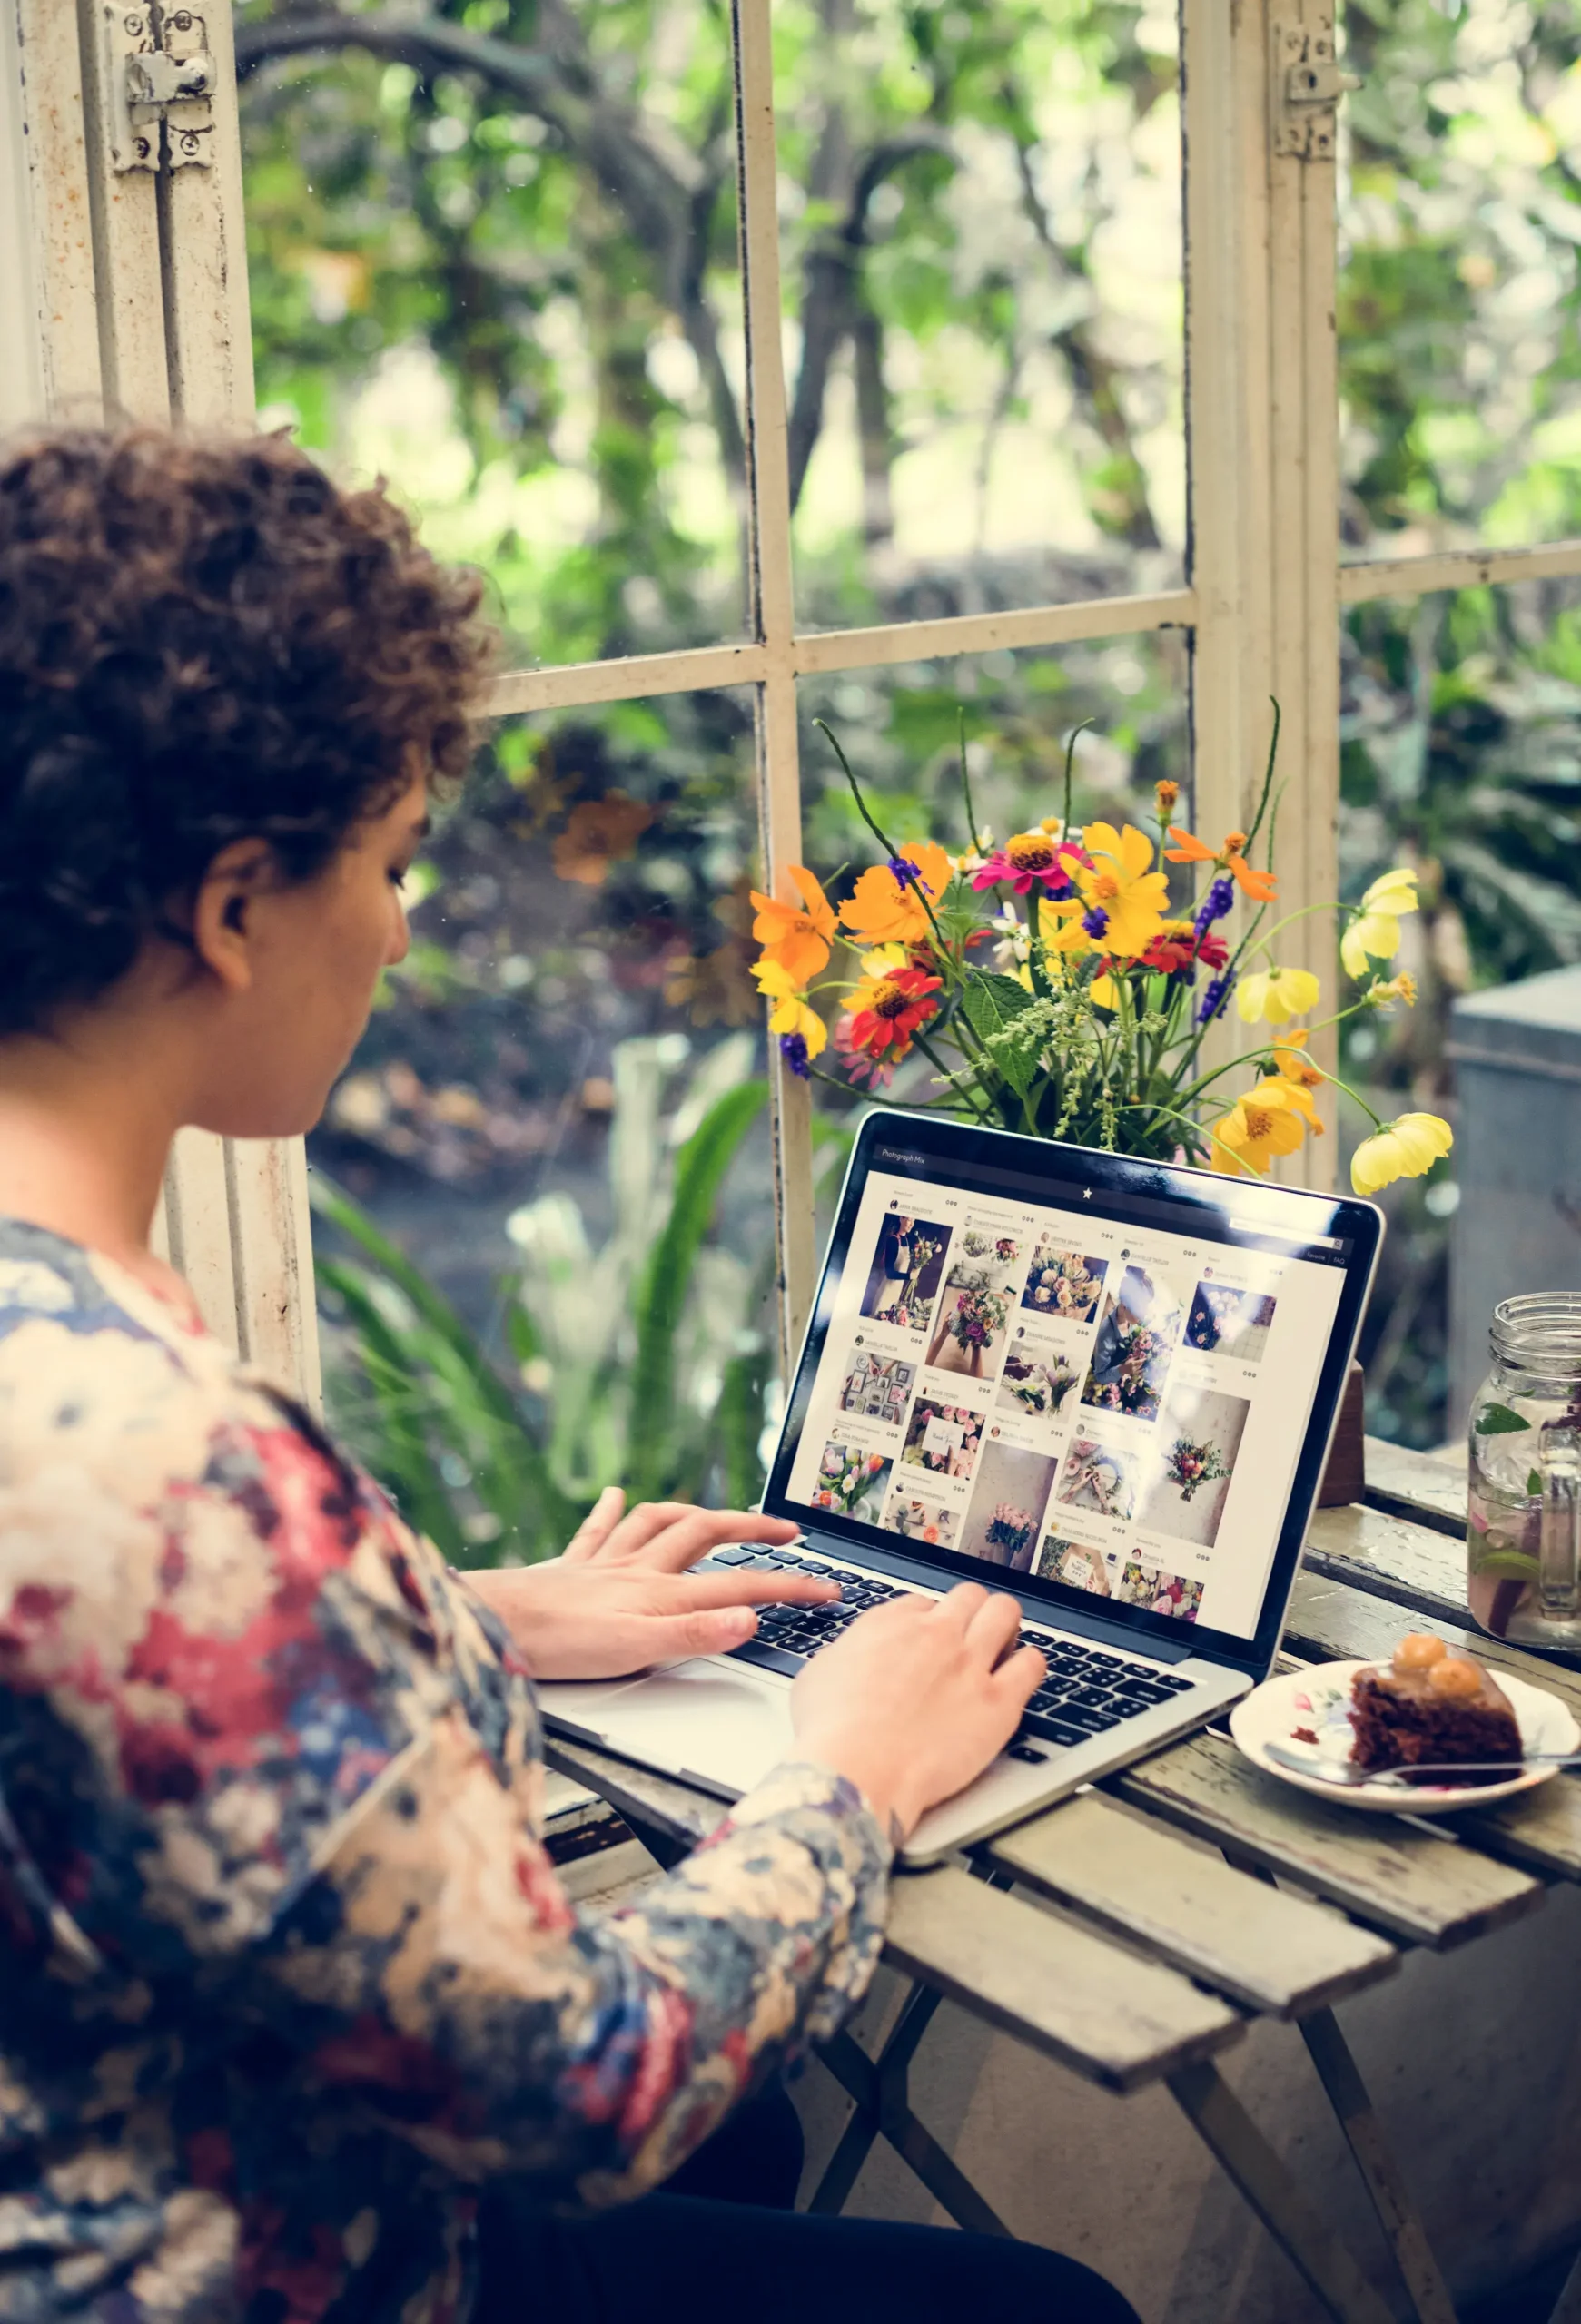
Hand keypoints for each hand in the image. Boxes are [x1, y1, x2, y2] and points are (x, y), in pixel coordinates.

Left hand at [460, 1492, 839, 1680]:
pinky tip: (613, 1494)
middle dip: (752, 1528)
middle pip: (706, 1534)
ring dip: (692, 1512)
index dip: (789, 1588)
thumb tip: (751, 1619)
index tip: (828, 1590)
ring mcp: (603, 1565)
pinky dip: (610, 1510)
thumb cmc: (555, 1643)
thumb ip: (696, 1634)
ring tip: (714, 1511)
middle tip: (787, 1532)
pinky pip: (596, 1529)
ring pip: (657, 1522)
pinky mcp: (570, 1568)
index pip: (740, 1585)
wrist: (491, 1624)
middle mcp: (636, 1569)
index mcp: (660, 1593)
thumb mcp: (635, 1651)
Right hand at [789, 1584, 1043, 1840]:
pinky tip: (1021, 1674)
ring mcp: (970, 1664)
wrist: (858, 1769)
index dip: (928, 1621)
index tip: (928, 1639)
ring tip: (1002, 1643)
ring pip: (1005, 1614)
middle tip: (970, 1634)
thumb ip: (848, 1653)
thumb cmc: (832, 1732)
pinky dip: (1030, 1663)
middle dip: (971, 1611)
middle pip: (969, 1596)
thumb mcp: (819, 1673)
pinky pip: (1033, 1663)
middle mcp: (935, 1635)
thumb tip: (855, 1655)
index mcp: (890, 1624)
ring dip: (1004, 1624)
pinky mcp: (998, 1702)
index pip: (924, 1603)